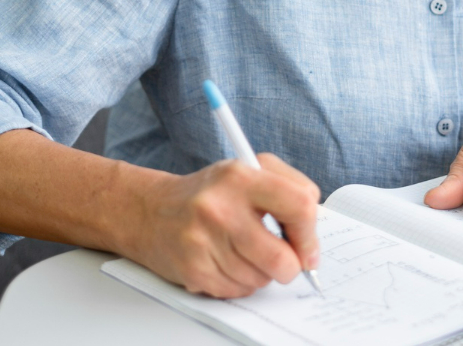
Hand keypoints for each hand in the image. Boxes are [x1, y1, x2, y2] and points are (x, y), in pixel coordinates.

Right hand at [125, 154, 320, 298]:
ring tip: (243, 252)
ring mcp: (203, 241)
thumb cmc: (210, 193)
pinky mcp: (193, 269)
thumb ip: (290, 190)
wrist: (150, 211)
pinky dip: (241, 282)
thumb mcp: (248, 172)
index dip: (310, 234)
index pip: (299, 205)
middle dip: (290, 266)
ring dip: (261, 272)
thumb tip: (312, 238)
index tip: (309, 247)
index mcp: (240, 176)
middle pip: (281, 258)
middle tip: (283, 259)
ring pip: (261, 278)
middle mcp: (219, 207)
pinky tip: (226, 262)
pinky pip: (238, 290)